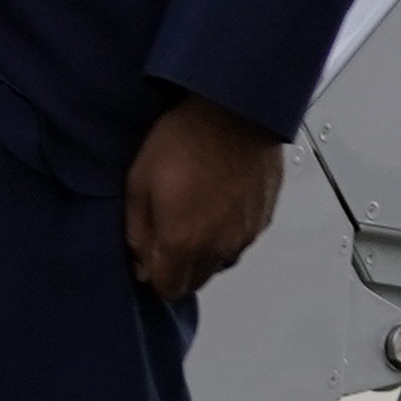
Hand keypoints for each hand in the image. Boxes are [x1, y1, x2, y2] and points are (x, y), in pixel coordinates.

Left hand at [124, 96, 286, 301]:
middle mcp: (220, 248)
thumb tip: (139, 263)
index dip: (153, 276)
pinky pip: (240, 240)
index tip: (147, 256)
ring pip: (219, 262)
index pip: (168, 290)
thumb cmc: (184, 139)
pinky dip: (227, 232)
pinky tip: (216, 202)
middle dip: (178, 268)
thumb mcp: (138, 182)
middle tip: (166, 233)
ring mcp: (246, 234)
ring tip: (193, 212)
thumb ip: (137, 232)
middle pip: (195, 281)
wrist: (235, 111)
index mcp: (185, 243)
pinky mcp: (264, 218)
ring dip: (204, 250)